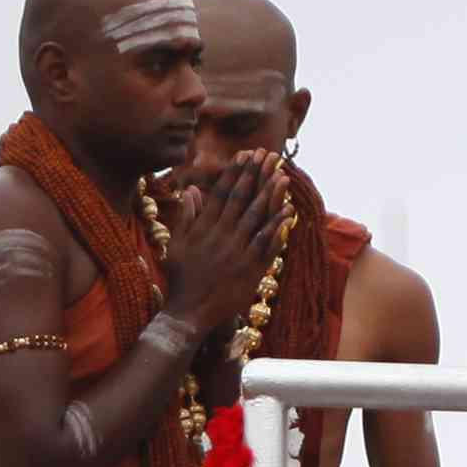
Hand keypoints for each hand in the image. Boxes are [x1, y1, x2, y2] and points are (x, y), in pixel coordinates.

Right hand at [153, 151, 288, 335]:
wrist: (188, 312)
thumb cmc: (181, 279)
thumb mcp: (177, 244)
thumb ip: (186, 216)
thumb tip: (192, 189)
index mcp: (203, 228)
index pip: (222, 193)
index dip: (236, 172)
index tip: (246, 154)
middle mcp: (221, 235)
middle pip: (242, 199)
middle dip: (256, 175)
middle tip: (268, 154)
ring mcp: (237, 252)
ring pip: (256, 217)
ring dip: (270, 195)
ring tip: (282, 175)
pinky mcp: (251, 269)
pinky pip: (268, 243)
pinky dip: (278, 227)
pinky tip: (289, 211)